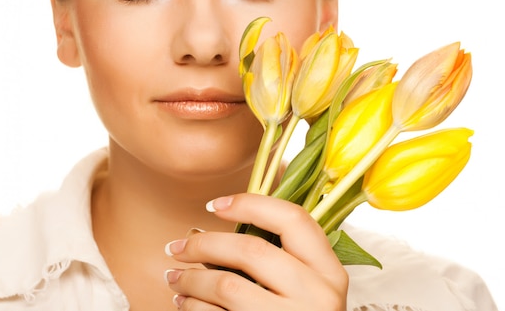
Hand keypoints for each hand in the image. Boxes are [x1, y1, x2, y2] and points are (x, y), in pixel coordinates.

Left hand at [164, 193, 348, 309]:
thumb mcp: (310, 287)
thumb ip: (284, 257)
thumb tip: (221, 224)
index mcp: (329, 272)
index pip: (293, 220)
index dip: (251, 204)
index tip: (215, 205)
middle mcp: (317, 295)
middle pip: (251, 250)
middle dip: (205, 244)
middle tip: (179, 246)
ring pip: (227, 285)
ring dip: (191, 278)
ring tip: (175, 277)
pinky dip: (194, 306)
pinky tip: (185, 302)